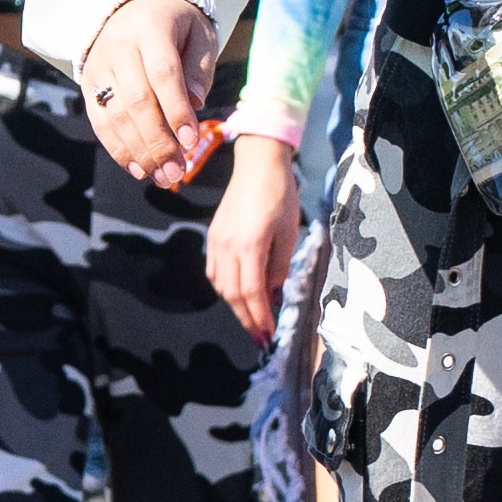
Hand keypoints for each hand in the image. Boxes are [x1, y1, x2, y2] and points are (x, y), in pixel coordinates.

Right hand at [79, 0, 222, 190]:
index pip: (162, 73)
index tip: (191, 141)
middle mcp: (118, 46)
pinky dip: (119, 149)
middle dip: (158, 141)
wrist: (132, 6)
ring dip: (140, 152)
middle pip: (136, 100)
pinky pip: (100, 122)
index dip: (176, 110)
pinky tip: (139, 169)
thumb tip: (195, 105)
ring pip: (116, 115)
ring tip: (163, 177)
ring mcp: (99, 65)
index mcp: (150, 28)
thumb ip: (199, 68)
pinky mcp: (87, 82)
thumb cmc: (175, 24)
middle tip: (177, 170)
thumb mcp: (199, 34)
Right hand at [206, 131, 301, 341]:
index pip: (251, 293)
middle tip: (261, 336)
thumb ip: (279, 267)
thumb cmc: (280, 195)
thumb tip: (272, 295)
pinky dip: (224, 288)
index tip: (269, 334)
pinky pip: (213, 271)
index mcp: (250, 246)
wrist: (258, 164)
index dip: (260, 317)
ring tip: (252, 317)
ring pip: (220, 285)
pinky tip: (237, 293)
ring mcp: (216, 241)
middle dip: (247, 319)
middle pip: (232, 294)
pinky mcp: (213, 236)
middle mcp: (228, 247)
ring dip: (235, 306)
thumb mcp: (289, 233)